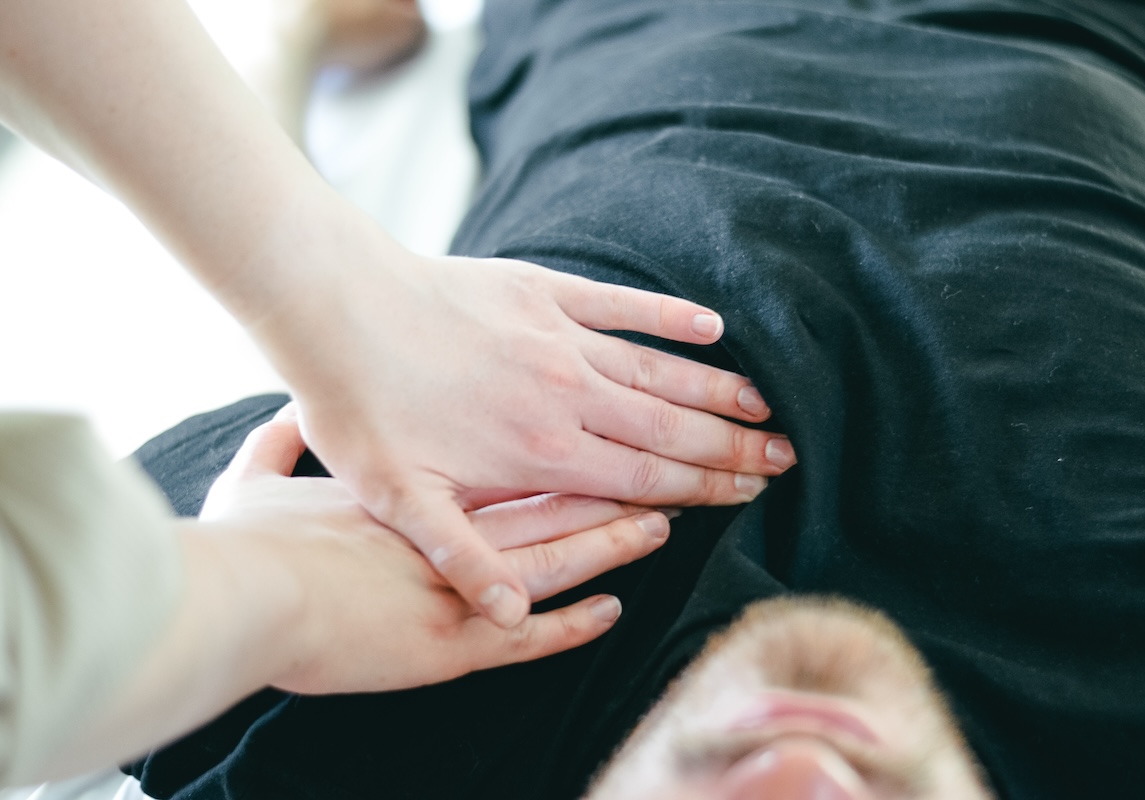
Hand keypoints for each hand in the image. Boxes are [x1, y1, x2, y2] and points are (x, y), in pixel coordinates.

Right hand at [201, 405, 672, 693]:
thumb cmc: (252, 542)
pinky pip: (527, 638)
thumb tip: (283, 419)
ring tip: (660, 523)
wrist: (247, 598)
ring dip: (609, 541)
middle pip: (544, 502)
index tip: (588, 429)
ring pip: (553, 558)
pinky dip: (570, 625)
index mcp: (417, 491)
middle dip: (605, 486)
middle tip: (658, 469)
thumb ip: (279, 445)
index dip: (549, 449)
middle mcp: (451, 532)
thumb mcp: (259, 479)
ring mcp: (459, 589)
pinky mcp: (453, 646)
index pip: (500, 465)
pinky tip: (611, 612)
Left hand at [251, 211, 794, 629]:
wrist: (334, 303)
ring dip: (718, 391)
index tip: (752, 493)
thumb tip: (512, 613)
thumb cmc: (359, 403)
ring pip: (660, 370)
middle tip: (785, 458)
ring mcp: (560, 337)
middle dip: (733, 447)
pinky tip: (710, 328)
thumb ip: (463, 556)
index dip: (706, 487)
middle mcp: (567, 393)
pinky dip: (670, 317)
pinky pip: (624, 305)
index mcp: (542, 451)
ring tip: (766, 407)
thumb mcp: (398, 498)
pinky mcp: (543, 289)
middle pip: (670, 427)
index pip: (646, 477)